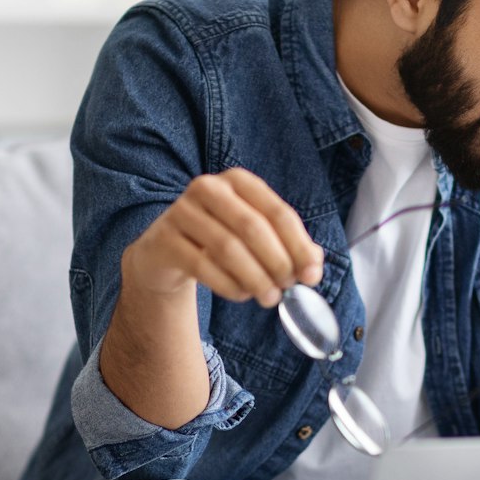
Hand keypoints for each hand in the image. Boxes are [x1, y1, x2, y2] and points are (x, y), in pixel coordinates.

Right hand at [123, 169, 323, 306]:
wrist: (166, 252)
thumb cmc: (221, 240)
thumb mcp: (256, 236)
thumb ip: (289, 247)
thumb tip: (314, 268)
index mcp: (238, 181)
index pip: (278, 212)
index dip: (299, 246)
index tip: (311, 275)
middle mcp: (208, 188)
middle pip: (253, 228)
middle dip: (277, 262)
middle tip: (288, 288)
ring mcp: (182, 212)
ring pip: (228, 248)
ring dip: (255, 279)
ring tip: (269, 298)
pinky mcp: (165, 240)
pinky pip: (203, 266)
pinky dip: (229, 285)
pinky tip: (242, 295)